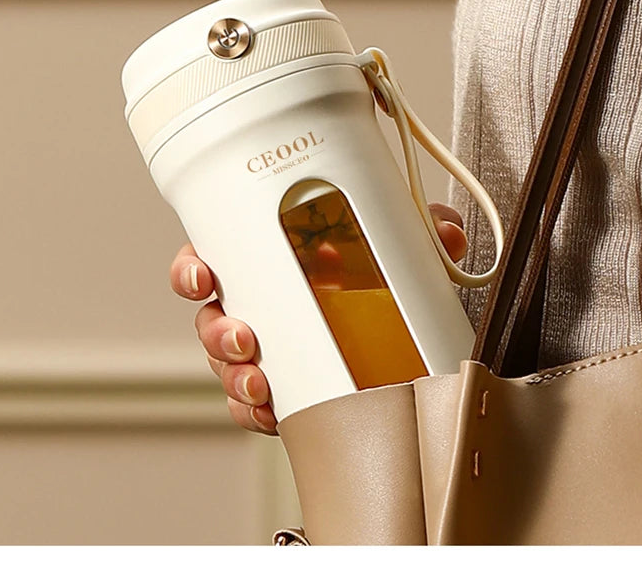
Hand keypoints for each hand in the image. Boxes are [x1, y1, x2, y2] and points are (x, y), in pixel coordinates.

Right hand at [169, 202, 466, 435]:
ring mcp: (267, 350)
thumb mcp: (402, 242)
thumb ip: (421, 227)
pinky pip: (251, 407)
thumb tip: (447, 229)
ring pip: (226, 366)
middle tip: (245, 339)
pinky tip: (271, 414)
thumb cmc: (381, 273)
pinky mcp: (283, 390)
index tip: (203, 276)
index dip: (194, 267)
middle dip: (217, 333)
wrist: (402, 323)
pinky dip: (255, 413)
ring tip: (262, 385)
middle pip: (211, 318)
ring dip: (235, 377)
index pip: (212, 255)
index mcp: (271, 257)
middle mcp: (258, 303)